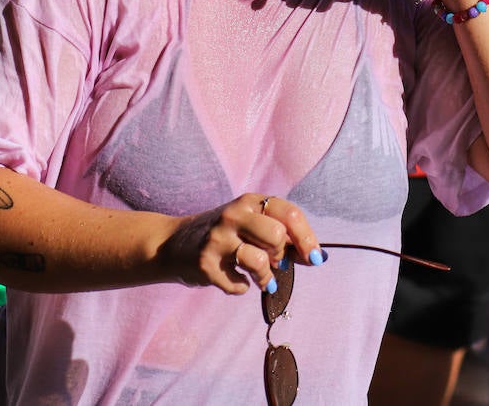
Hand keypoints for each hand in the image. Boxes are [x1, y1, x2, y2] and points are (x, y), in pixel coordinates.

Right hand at [162, 194, 321, 295]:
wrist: (173, 243)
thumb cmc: (224, 234)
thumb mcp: (250, 223)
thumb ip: (281, 236)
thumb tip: (316, 257)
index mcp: (249, 202)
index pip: (290, 214)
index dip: (307, 239)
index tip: (315, 258)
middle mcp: (233, 215)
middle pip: (277, 236)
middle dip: (281, 256)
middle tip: (274, 262)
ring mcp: (217, 239)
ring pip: (260, 261)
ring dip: (265, 277)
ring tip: (260, 278)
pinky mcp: (206, 265)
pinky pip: (239, 285)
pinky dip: (242, 287)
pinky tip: (236, 280)